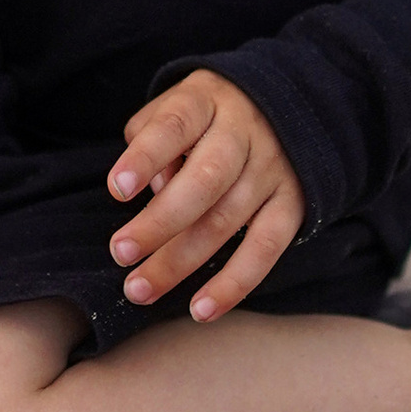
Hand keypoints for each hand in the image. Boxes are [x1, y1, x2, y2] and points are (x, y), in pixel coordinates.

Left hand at [107, 72, 304, 320]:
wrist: (281, 105)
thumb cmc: (203, 116)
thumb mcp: (174, 106)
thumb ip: (151, 139)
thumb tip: (153, 191)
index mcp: (206, 101)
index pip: (174, 126)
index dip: (146, 157)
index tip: (117, 188)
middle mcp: (244, 132)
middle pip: (205, 180)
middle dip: (160, 222)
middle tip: (121, 253)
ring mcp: (272, 168)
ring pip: (228, 220)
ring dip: (181, 261)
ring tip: (139, 289)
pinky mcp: (293, 203)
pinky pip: (266, 249)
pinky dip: (234, 284)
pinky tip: (201, 310)